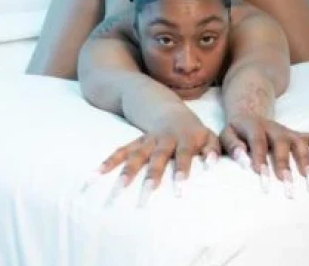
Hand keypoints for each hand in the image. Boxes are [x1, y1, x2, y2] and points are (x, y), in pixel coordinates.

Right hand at [82, 125, 219, 205]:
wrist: (171, 112)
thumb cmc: (194, 131)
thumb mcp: (209, 136)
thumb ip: (213, 150)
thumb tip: (213, 165)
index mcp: (184, 138)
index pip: (183, 155)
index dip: (182, 171)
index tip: (180, 190)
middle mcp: (163, 139)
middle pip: (156, 158)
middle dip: (151, 176)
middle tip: (146, 195)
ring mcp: (147, 140)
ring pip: (135, 155)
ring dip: (126, 172)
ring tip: (116, 191)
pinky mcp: (135, 143)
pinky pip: (120, 151)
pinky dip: (107, 163)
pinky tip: (94, 176)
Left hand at [220, 116, 308, 197]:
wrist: (250, 115)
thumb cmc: (237, 132)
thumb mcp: (226, 134)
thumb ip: (231, 146)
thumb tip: (242, 160)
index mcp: (254, 126)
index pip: (258, 141)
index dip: (260, 158)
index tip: (262, 177)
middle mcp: (274, 127)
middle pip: (282, 143)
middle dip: (285, 165)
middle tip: (288, 186)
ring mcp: (288, 131)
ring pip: (301, 142)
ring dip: (307, 161)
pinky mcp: (298, 134)